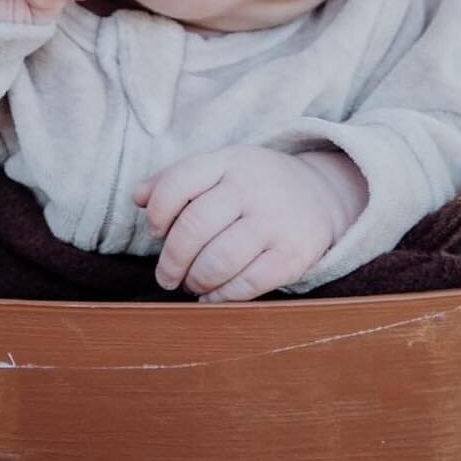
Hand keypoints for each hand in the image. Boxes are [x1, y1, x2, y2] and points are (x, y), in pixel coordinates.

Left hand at [132, 146, 363, 301]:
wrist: (323, 194)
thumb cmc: (255, 186)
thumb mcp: (220, 168)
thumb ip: (176, 181)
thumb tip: (137, 197)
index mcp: (229, 163)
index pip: (178, 183)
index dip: (157, 212)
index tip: (156, 231)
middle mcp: (252, 188)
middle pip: (194, 228)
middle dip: (171, 260)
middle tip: (166, 276)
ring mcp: (275, 222)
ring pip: (218, 261)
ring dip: (195, 280)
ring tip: (192, 284)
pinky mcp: (293, 255)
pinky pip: (247, 285)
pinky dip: (221, 297)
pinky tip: (213, 296)